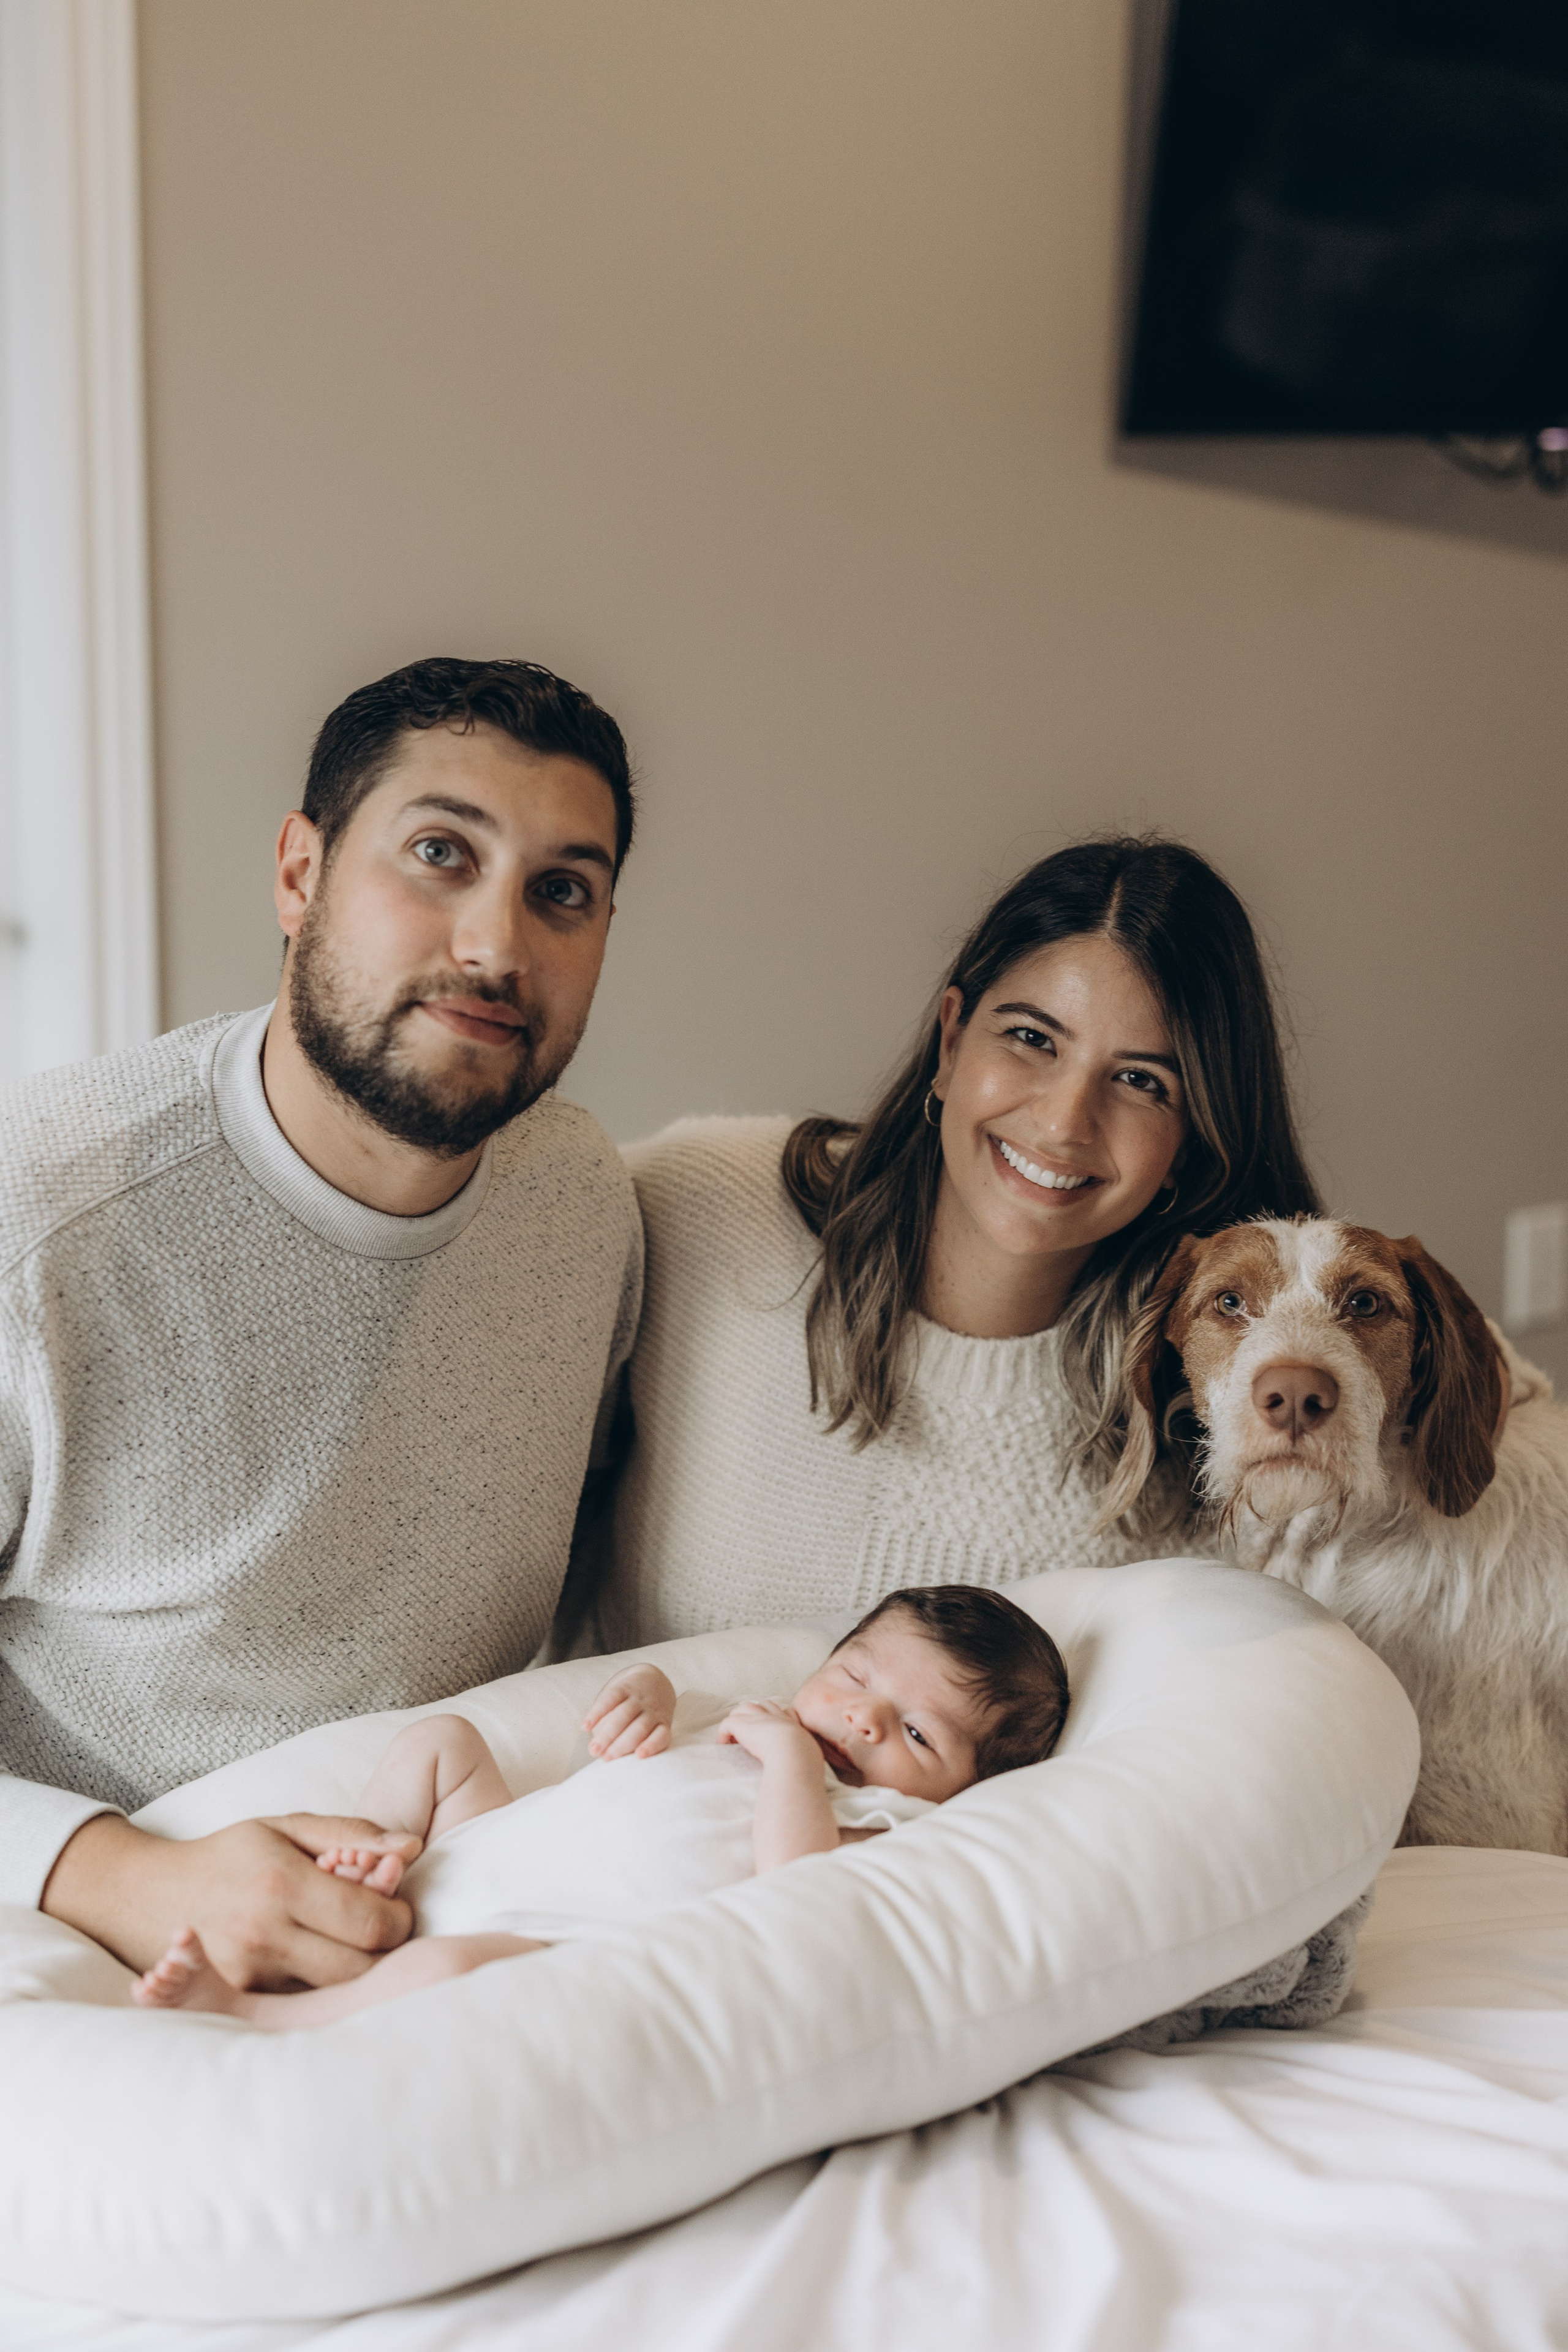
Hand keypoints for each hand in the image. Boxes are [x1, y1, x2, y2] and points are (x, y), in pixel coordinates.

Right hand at [41, 1811, 420, 1988]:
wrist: (153, 1895)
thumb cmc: (231, 1855)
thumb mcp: (287, 1826)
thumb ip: (352, 1832)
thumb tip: (410, 1847)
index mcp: (282, 1885)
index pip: (371, 1923)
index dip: (398, 1916)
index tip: (392, 1902)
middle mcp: (265, 1936)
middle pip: (361, 1968)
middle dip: (383, 1949)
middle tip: (377, 1925)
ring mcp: (250, 1975)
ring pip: (336, 1991)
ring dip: (354, 1968)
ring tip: (345, 1938)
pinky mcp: (240, 1999)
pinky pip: (305, 2000)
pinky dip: (323, 1983)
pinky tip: (317, 1956)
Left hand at [584, 1662, 676, 1758]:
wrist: (658, 1682)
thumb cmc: (627, 1696)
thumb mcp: (616, 1693)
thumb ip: (604, 1710)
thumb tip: (592, 1736)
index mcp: (625, 1689)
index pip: (611, 1698)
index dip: (597, 1712)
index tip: (584, 1727)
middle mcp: (640, 1700)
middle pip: (623, 1715)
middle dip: (607, 1735)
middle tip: (593, 1750)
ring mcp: (654, 1712)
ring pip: (640, 1727)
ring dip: (623, 1744)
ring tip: (608, 1757)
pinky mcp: (665, 1724)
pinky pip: (661, 1735)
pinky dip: (651, 1746)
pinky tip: (640, 1755)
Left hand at [717, 1698, 818, 1766]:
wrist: (794, 1756)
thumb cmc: (805, 1764)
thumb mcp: (812, 1759)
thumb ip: (808, 1760)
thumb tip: (810, 1776)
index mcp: (795, 1727)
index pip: (787, 1713)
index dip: (778, 1718)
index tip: (774, 1730)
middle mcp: (778, 1718)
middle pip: (765, 1705)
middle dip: (757, 1714)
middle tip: (750, 1734)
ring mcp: (760, 1718)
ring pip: (745, 1708)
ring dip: (739, 1720)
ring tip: (734, 1738)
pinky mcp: (743, 1724)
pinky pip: (728, 1723)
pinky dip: (723, 1734)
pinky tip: (723, 1746)